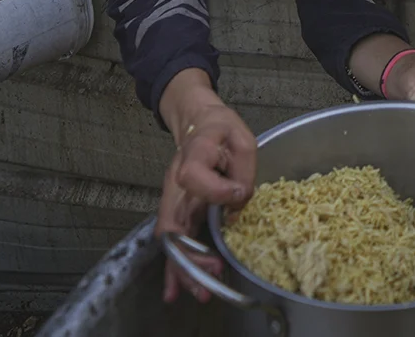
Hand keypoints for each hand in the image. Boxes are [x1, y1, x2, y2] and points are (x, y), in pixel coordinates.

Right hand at [156, 100, 256, 303]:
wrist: (198, 121)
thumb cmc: (221, 127)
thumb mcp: (242, 138)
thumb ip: (243, 168)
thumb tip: (238, 201)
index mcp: (193, 155)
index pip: (192, 176)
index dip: (215, 190)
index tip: (237, 194)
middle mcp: (176, 182)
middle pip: (174, 222)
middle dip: (191, 253)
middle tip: (214, 271)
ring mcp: (174, 199)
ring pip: (171, 239)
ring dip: (184, 267)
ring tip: (200, 291)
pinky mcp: (178, 210)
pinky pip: (175, 240)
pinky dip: (178, 264)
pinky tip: (179, 288)